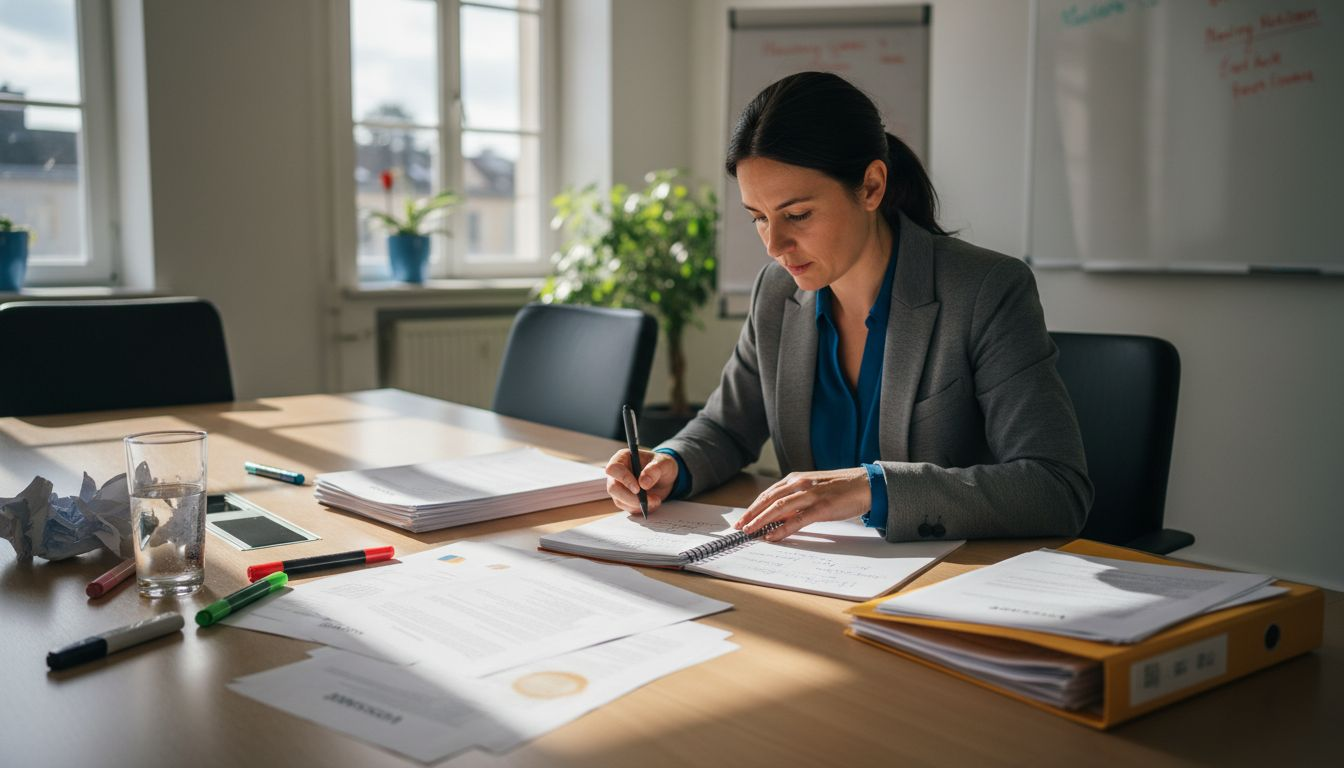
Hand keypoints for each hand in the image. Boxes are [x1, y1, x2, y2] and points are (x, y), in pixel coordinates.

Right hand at [604, 449, 678, 514]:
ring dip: (638, 504)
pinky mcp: (623, 499)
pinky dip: (640, 509)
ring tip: (656, 500)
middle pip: (613, 488)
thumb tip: (643, 483)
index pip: (613, 469)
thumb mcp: (664, 463)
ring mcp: (618, 487)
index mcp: (622, 458)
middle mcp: (617, 473)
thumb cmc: (661, 465)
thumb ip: (654, 470)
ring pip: (620, 500)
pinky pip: (627, 508)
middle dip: (631, 497)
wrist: (665, 478)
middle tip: (649, 500)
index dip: (623, 479)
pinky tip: (652, 503)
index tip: (638, 489)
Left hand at [735, 467, 870, 540]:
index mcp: (796, 478)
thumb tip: (778, 517)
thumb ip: (795, 500)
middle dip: (752, 514)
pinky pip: (797, 520)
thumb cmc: (839, 488)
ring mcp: (810, 495)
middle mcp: (800, 484)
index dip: (753, 506)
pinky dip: (782, 529)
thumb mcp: (813, 489)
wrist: (865, 484)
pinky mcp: (821, 508)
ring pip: (778, 508)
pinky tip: (773, 536)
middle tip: (740, 527)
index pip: (768, 493)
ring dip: (762, 521)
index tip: (743, 518)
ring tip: (750, 531)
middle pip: (768, 499)